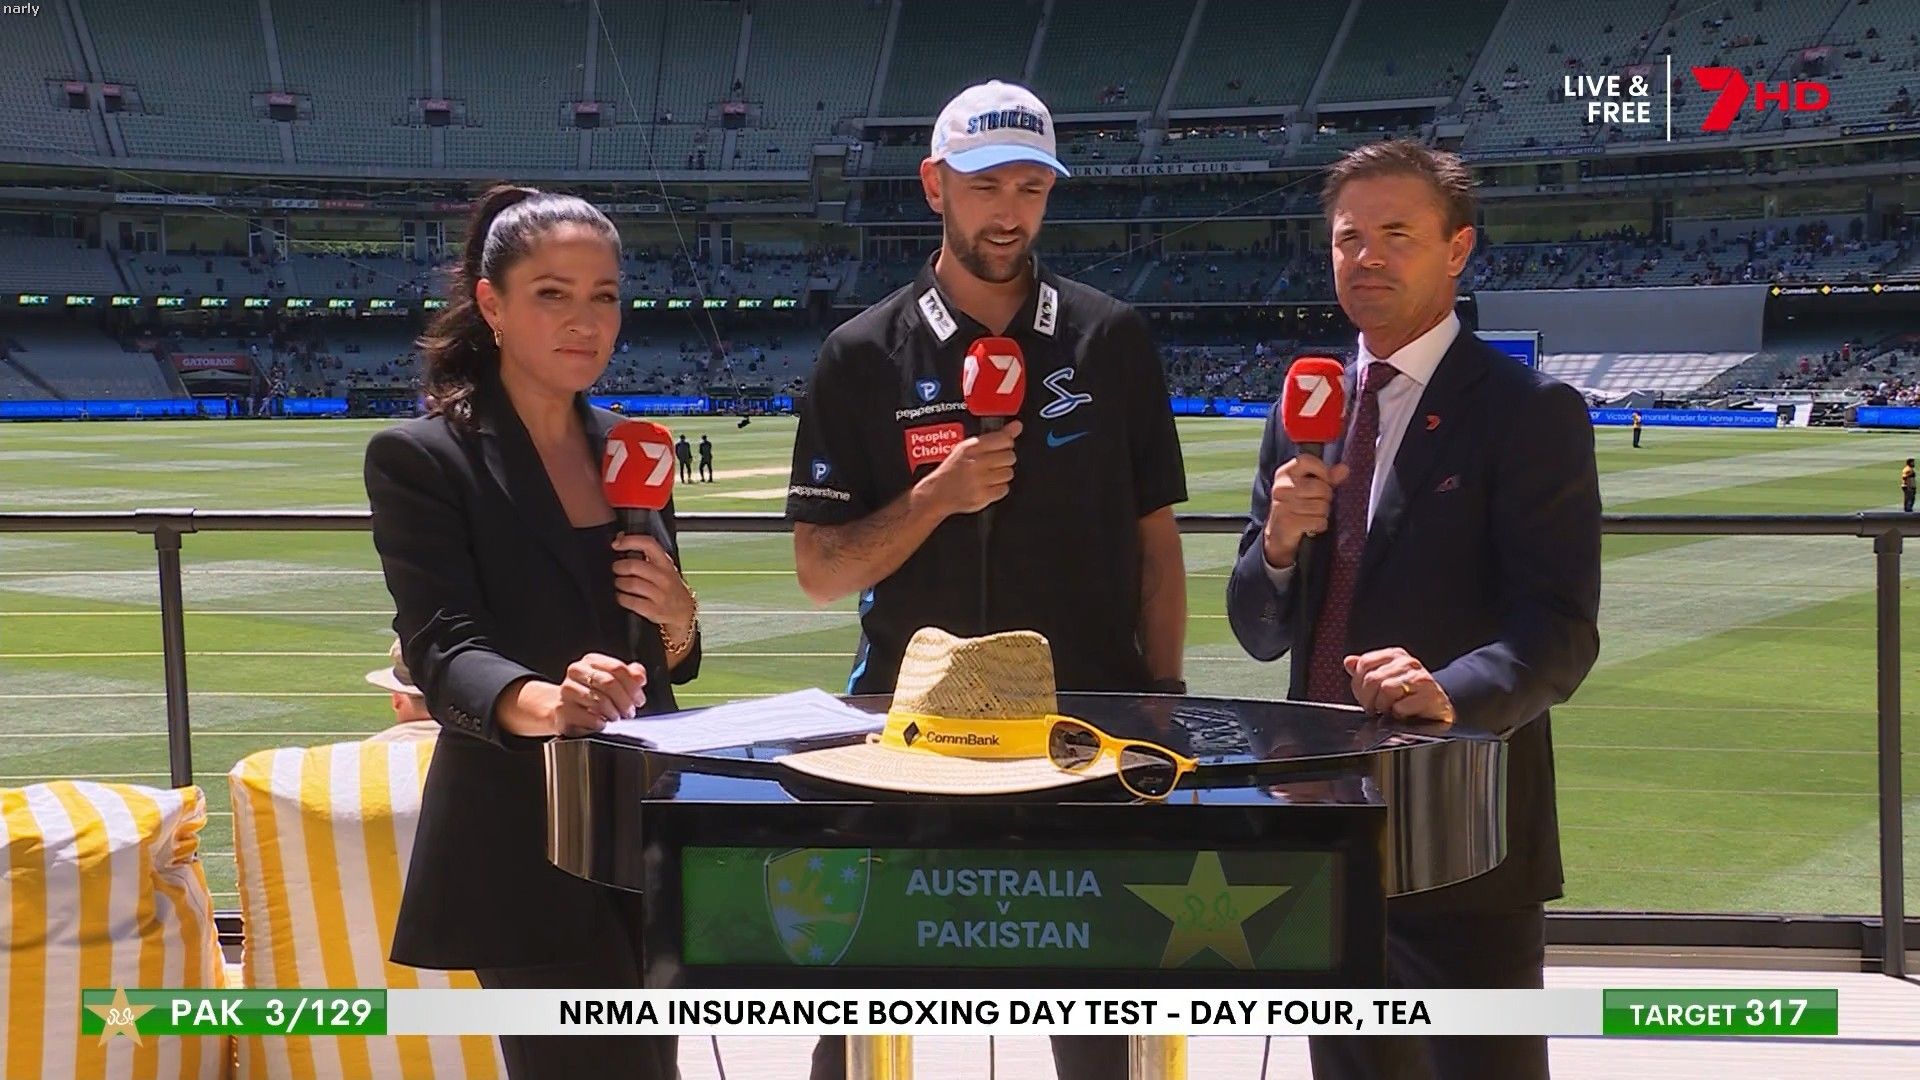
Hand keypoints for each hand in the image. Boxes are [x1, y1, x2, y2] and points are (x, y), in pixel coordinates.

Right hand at [498, 653, 647, 737]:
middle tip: (630, 712)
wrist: (563, 710)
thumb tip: (640, 676)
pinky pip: (589, 718)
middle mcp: (576, 672)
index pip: (617, 668)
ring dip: (614, 713)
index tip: (639, 699)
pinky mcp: (562, 710)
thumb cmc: (591, 695)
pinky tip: (602, 723)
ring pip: (599, 700)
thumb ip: (630, 675)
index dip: (633, 686)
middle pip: (609, 683)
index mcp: (591, 661)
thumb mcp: (612, 681)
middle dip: (625, 701)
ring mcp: (567, 690)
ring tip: (616, 718)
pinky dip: (601, 723)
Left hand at [611, 533, 695, 639]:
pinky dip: (621, 598)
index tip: (616, 544)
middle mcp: (664, 577)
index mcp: (665, 563)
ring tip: (619, 583)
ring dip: (619, 583)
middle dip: (619, 567)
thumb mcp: (664, 568)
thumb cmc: (670, 588)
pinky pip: (630, 601)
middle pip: (634, 565)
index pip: (648, 544)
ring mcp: (659, 594)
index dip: (630, 541)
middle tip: (616, 569)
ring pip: (630, 584)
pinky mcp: (653, 610)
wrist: (683, 612)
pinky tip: (622, 596)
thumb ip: (645, 554)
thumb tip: (619, 539)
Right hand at [916, 420, 1022, 516]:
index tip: (1001, 447)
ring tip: (988, 476)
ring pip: (1008, 473)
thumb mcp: (969, 446)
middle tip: (992, 464)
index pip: (1004, 439)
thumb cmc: (952, 469)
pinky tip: (987, 486)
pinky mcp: (982, 496)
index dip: (1006, 444)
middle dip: (1003, 460)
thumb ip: (996, 435)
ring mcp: (979, 480)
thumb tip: (1017, 426)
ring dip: (1001, 475)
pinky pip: (1004, 489)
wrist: (937, 493)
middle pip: (1010, 457)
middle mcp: (976, 462)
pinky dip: (998, 489)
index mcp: (972, 447)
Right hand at [1263, 455, 1350, 568]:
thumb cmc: (1296, 506)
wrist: (1278, 533)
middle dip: (1326, 497)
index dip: (1321, 470)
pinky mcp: (1288, 522)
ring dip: (1322, 513)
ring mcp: (1282, 505)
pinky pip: (1318, 521)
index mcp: (1284, 473)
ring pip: (1321, 506)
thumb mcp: (1310, 488)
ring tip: (1313, 515)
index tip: (1325, 480)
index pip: (1306, 461)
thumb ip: (1327, 477)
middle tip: (1317, 502)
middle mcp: (1281, 487)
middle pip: (1320, 487)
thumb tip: (1344, 469)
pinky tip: (1311, 526)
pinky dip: (1319, 525)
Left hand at [1344, 648, 1453, 722]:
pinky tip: (1403, 713)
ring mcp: (1420, 677)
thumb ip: (1365, 671)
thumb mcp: (1384, 679)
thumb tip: (1348, 662)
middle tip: (1375, 708)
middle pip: (1372, 678)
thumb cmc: (1408, 694)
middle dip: (1369, 699)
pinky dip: (1398, 713)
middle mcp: (1408, 663)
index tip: (1365, 696)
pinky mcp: (1430, 696)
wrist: (1438, 708)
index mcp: (1394, 655)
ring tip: (1389, 710)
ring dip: (1384, 706)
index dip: (1358, 684)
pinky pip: (1401, 705)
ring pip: (1386, 689)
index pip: (1364, 663)